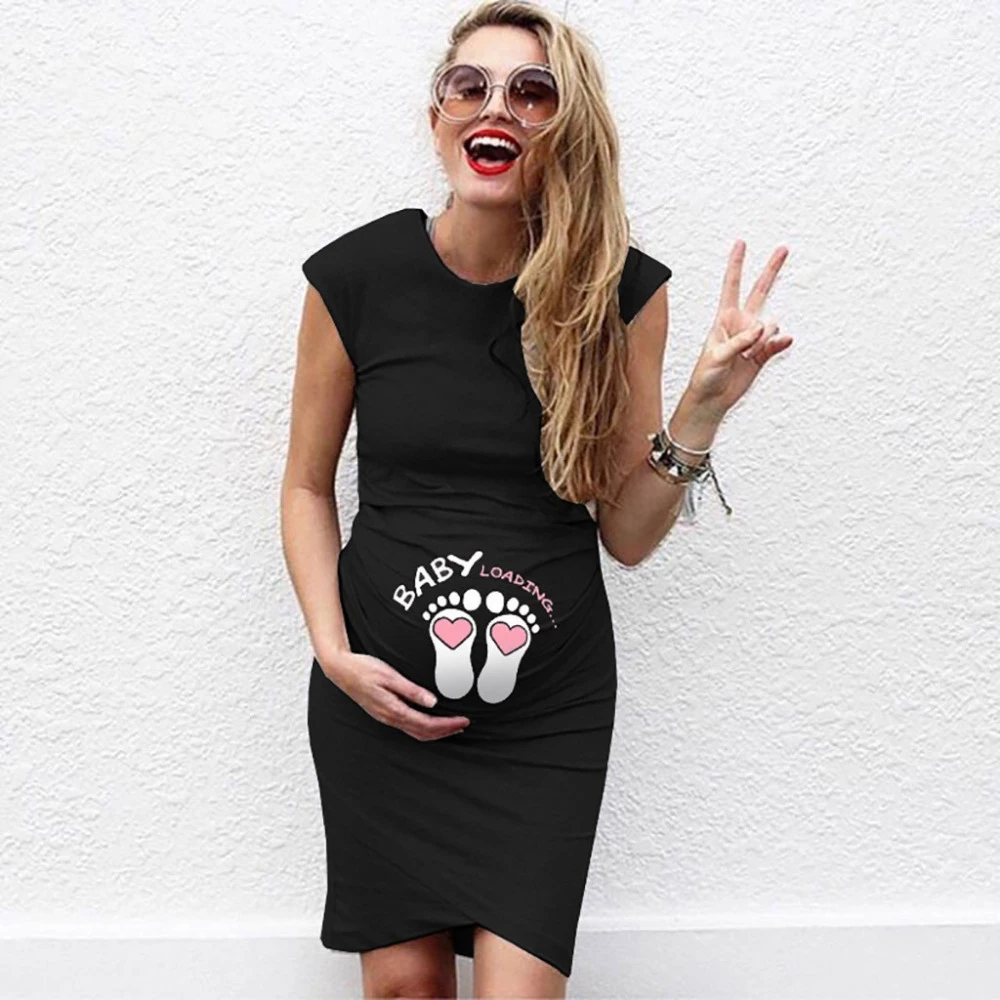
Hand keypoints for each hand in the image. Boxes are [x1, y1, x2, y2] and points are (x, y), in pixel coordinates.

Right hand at [321, 650, 469, 740]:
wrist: (340, 670)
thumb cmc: (364, 669)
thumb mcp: (389, 675)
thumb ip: (411, 690)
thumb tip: (432, 702)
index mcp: (393, 710)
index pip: (427, 723)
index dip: (447, 724)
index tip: (463, 720)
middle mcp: (390, 718)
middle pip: (423, 733)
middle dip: (445, 731)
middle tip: (463, 724)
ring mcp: (386, 718)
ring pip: (416, 732)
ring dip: (436, 732)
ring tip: (452, 726)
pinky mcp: (384, 714)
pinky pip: (408, 727)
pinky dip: (424, 728)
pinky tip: (430, 721)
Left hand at [687, 240, 792, 417]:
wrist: (712, 398)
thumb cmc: (705, 375)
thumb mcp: (716, 356)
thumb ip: (739, 340)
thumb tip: (762, 327)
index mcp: (724, 319)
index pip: (731, 286)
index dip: (736, 265)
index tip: (741, 244)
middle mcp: (741, 324)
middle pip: (759, 292)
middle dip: (770, 270)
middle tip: (783, 250)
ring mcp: (754, 338)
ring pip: (771, 326)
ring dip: (764, 338)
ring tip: (748, 354)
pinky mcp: (763, 354)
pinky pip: (777, 343)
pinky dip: (780, 342)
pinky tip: (784, 342)